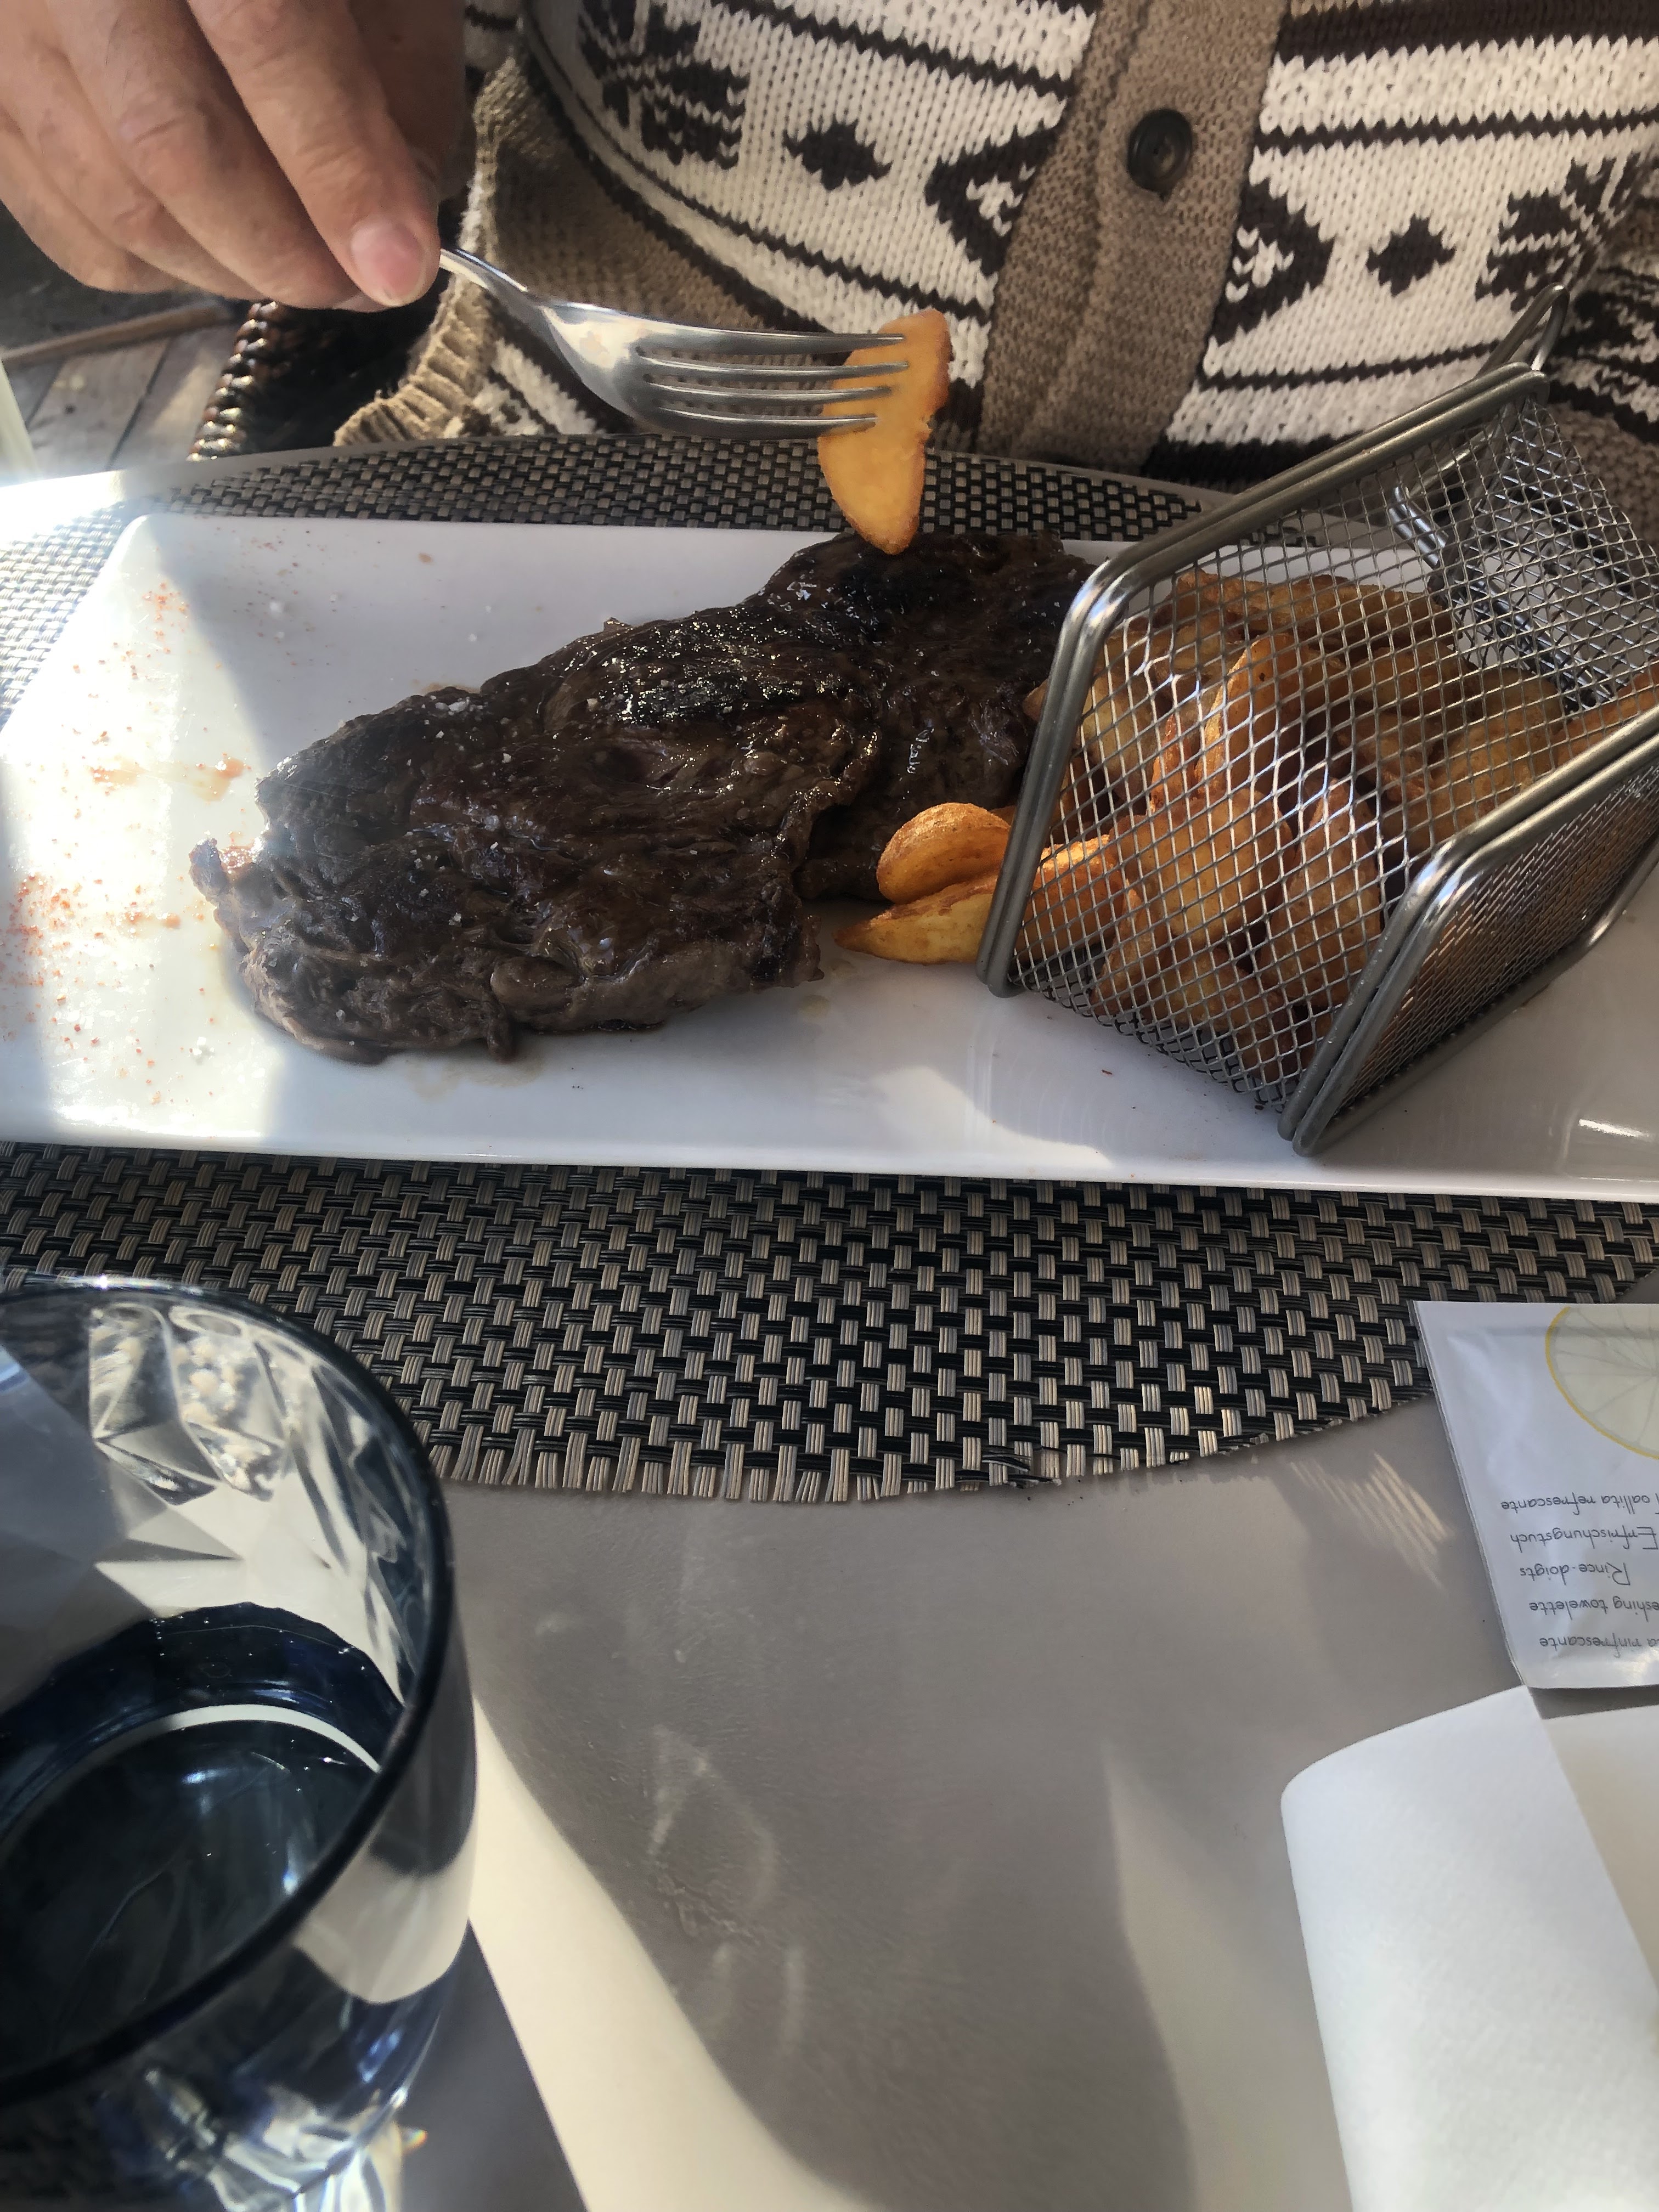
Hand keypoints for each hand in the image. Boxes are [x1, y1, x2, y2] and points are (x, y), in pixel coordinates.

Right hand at [0, 0, 463, 308]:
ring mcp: (6, 19)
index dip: (341, 168)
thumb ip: (397, 75)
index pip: (263, 33)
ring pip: (115, 199)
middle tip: (356, 285)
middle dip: (284, 249)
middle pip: (172, 139)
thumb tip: (398, 225)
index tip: (399, 264)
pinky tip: (217, 252)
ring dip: (227, 268)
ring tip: (301, 271)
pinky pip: (64, 220)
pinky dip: (157, 265)